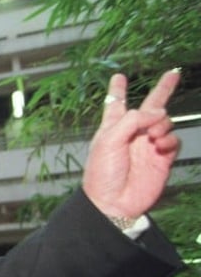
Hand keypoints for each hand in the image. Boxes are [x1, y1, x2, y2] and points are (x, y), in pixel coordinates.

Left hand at [82, 70, 180, 219]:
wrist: (114, 203)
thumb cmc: (102, 174)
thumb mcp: (109, 140)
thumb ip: (132, 120)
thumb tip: (157, 112)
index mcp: (113, 127)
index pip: (116, 104)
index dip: (117, 90)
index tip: (119, 76)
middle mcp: (132, 134)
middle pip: (149, 106)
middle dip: (161, 89)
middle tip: (172, 74)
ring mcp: (148, 145)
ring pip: (165, 122)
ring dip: (162, 123)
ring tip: (153, 135)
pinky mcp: (162, 158)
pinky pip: (173, 141)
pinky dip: (169, 140)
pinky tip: (160, 145)